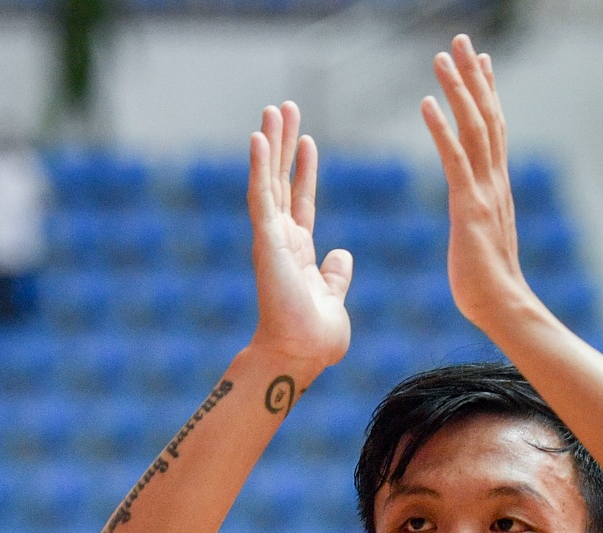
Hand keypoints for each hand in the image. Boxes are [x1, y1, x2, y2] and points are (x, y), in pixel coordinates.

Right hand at [246, 102, 352, 370]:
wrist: (302, 355)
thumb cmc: (316, 337)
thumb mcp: (334, 298)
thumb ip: (336, 275)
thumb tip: (342, 254)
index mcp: (300, 252)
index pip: (302, 200)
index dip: (304, 170)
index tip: (308, 140)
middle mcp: (282, 240)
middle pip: (282, 180)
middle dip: (285, 144)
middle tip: (285, 108)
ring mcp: (271, 238)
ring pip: (269, 180)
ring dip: (271, 143)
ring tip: (274, 109)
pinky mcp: (266, 241)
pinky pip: (262, 196)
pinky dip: (260, 166)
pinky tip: (260, 137)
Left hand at [420, 35, 539, 334]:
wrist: (504, 308)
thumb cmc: (488, 287)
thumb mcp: (481, 242)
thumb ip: (478, 222)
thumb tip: (474, 221)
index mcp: (496, 188)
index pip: (494, 130)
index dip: (488, 93)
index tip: (482, 62)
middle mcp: (496, 182)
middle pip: (488, 117)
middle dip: (475, 76)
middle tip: (463, 40)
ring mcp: (485, 192)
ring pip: (475, 128)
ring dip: (458, 89)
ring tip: (443, 56)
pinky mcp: (470, 207)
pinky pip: (455, 158)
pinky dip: (442, 128)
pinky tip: (427, 102)